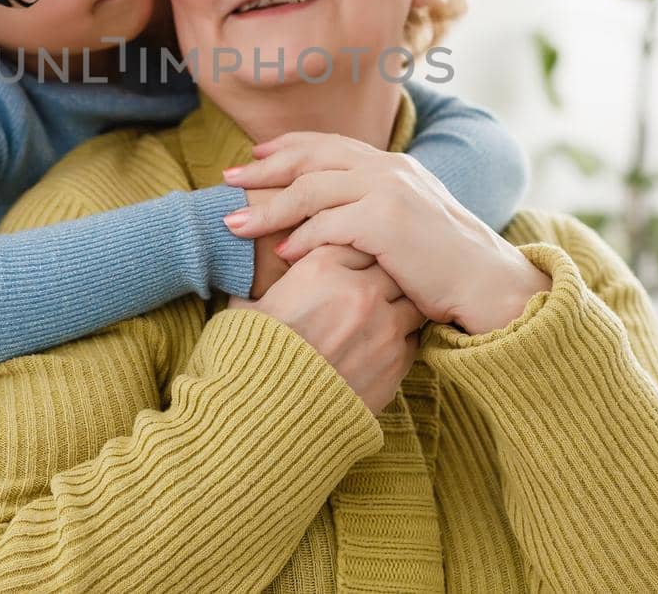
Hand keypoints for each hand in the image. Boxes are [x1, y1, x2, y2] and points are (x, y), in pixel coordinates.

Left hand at [224, 132, 550, 335]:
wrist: (491, 285)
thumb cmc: (446, 267)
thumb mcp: (409, 225)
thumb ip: (374, 210)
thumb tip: (331, 218)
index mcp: (393, 165)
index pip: (329, 144)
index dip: (288, 147)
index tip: (255, 155)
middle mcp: (390, 168)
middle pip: (311, 158)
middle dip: (264, 168)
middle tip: (228, 181)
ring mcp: (390, 190)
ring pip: (311, 190)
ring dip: (268, 208)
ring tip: (235, 226)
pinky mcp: (388, 220)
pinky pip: (329, 225)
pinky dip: (301, 238)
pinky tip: (282, 254)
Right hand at [228, 245, 422, 411]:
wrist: (266, 422)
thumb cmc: (248, 362)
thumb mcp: (245, 310)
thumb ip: (261, 283)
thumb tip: (249, 273)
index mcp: (319, 268)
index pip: (354, 236)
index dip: (352, 248)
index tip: (347, 262)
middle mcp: (358, 291)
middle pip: (390, 262)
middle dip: (382, 271)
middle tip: (367, 287)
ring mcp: (383, 326)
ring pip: (410, 298)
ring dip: (397, 304)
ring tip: (377, 318)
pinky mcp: (396, 362)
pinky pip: (412, 337)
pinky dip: (400, 338)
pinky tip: (378, 348)